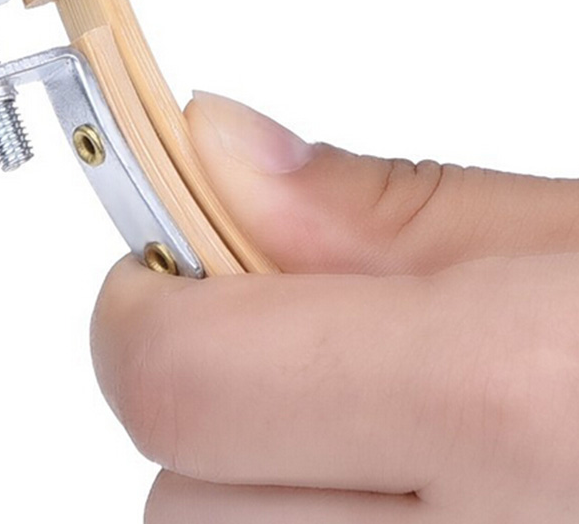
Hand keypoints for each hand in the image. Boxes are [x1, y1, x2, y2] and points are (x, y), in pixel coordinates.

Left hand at [93, 92, 578, 521]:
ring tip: (366, 407)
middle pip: (179, 496)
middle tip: (284, 327)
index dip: (139, 305)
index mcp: (501, 400)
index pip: (181, 378)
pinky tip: (405, 470)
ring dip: (256, 472)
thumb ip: (387, 210)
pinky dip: (317, 519)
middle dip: (199, 393)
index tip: (158, 257)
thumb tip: (221, 154)